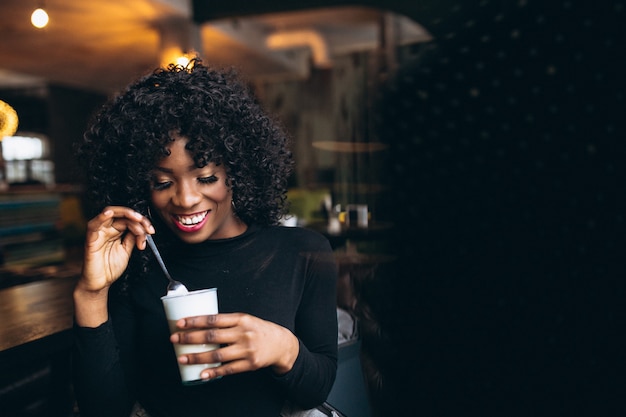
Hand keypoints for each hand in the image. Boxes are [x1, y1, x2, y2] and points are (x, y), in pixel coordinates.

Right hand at [79, 206, 153, 291]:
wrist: (100, 284)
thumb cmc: (110, 268)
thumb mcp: (127, 250)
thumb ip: (132, 238)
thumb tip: (142, 228)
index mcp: (116, 231)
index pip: (129, 219)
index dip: (142, 223)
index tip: (151, 231)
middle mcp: (107, 229)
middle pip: (123, 215)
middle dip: (138, 219)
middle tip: (147, 228)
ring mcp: (99, 233)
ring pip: (111, 214)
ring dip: (126, 214)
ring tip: (137, 219)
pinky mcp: (91, 239)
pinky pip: (94, 225)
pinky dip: (101, 217)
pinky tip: (109, 214)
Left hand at [170, 313, 299, 379]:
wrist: (282, 344)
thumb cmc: (259, 330)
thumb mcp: (246, 320)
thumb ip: (227, 323)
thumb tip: (200, 325)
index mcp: (241, 319)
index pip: (214, 319)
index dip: (195, 321)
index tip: (180, 323)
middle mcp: (243, 333)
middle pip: (212, 336)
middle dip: (190, 338)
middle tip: (174, 339)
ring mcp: (247, 349)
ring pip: (217, 354)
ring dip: (197, 357)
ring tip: (182, 359)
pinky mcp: (250, 364)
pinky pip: (228, 369)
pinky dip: (214, 372)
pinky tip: (202, 374)